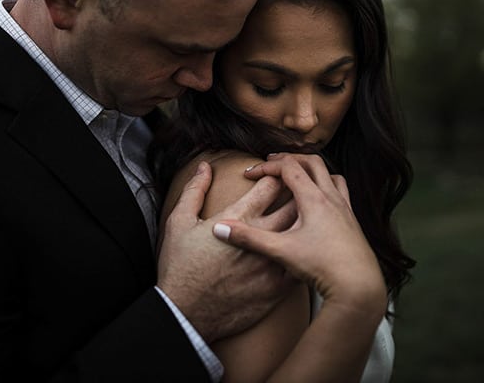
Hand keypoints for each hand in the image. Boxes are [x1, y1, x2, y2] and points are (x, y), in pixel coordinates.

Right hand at [156, 161, 296, 342]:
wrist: (187, 315)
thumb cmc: (180, 268)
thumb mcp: (179, 223)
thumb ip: (195, 191)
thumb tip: (204, 168)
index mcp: (241, 216)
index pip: (273, 183)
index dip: (274, 173)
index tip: (269, 177)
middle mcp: (263, 236)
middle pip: (295, 201)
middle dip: (295, 189)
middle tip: (291, 187)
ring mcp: (275, 262)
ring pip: (304, 231)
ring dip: (305, 217)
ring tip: (301, 212)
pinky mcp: (281, 286)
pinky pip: (303, 259)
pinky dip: (303, 251)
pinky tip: (299, 249)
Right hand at [216, 153, 386, 314]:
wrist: (358, 286)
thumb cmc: (322, 267)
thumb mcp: (281, 251)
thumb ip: (249, 238)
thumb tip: (220, 228)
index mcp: (314, 199)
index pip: (288, 168)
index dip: (266, 166)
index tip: (249, 173)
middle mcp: (332, 198)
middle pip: (312, 162)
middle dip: (289, 160)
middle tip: (271, 164)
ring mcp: (345, 209)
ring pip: (331, 175)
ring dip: (312, 170)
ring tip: (297, 177)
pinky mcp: (352, 222)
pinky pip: (341, 192)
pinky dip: (327, 187)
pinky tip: (318, 203)